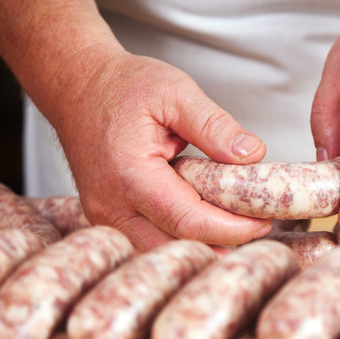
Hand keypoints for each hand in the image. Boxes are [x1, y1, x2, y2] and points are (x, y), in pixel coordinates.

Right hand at [51, 50, 272, 249]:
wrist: (76, 86)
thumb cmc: (122, 86)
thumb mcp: (175, 91)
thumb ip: (214, 125)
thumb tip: (251, 155)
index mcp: (129, 175)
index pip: (188, 221)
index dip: (231, 228)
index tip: (263, 222)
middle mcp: (110, 206)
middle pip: (175, 247)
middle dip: (221, 245)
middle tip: (258, 229)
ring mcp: (105, 217)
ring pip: (160, 253)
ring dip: (201, 246)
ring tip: (237, 226)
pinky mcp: (108, 219)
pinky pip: (148, 242)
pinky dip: (180, 239)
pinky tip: (207, 222)